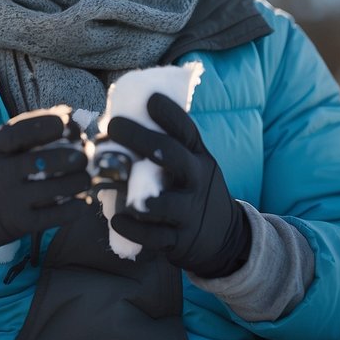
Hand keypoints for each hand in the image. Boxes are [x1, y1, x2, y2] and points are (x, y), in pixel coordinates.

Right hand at [0, 107, 91, 268]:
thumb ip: (24, 132)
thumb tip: (66, 114)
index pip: (22, 131)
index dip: (49, 124)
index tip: (68, 123)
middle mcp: (0, 172)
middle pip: (45, 160)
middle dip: (74, 156)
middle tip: (84, 154)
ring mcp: (10, 200)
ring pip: (56, 187)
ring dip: (80, 181)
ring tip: (86, 178)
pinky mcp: (19, 224)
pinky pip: (56, 215)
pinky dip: (76, 207)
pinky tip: (83, 200)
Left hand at [106, 94, 250, 277]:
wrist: (226, 238)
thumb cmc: (194, 191)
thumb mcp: (194, 165)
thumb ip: (169, 147)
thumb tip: (122, 118)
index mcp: (198, 158)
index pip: (187, 132)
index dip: (170, 114)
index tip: (150, 99)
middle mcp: (197, 181)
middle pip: (174, 156)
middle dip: (142, 139)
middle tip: (113, 127)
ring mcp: (190, 212)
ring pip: (168, 203)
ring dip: (142, 196)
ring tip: (118, 188)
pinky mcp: (181, 240)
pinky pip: (156, 237)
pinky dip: (134, 230)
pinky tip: (116, 220)